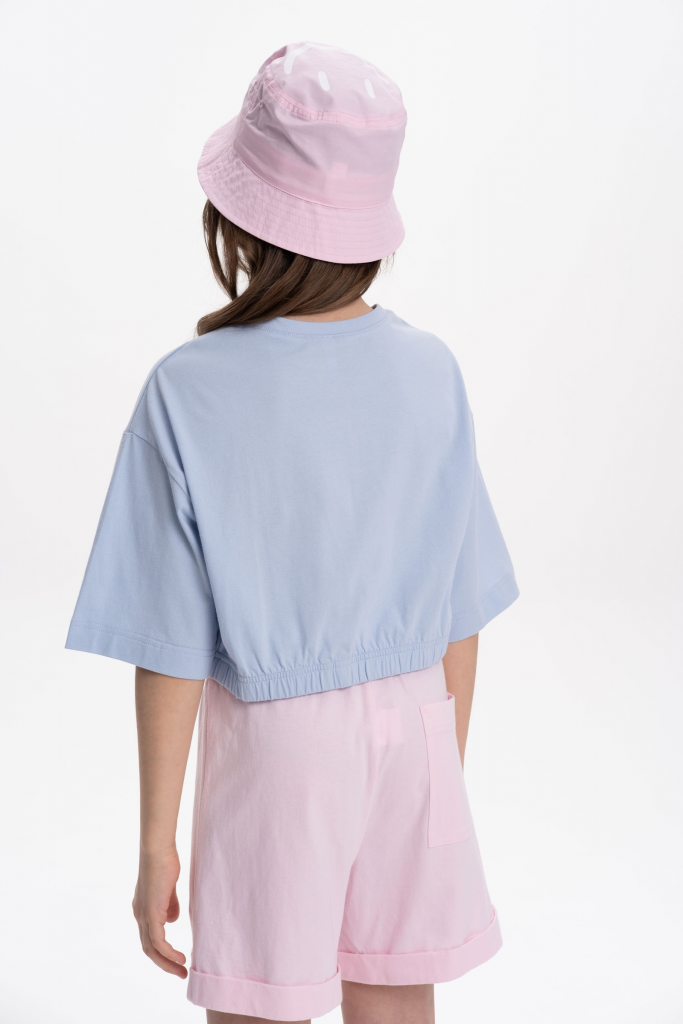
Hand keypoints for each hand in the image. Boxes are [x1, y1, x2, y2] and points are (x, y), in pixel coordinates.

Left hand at [132, 848, 187, 977]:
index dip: (162, 950)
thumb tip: (172, 920)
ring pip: (152, 949)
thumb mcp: (168, 888)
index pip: (150, 937)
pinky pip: (158, 941)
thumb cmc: (164, 862)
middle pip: (149, 949)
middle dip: (164, 963)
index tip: (177, 959)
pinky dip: (168, 953)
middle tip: (180, 972)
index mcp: (143, 909)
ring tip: (182, 969)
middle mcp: (140, 915)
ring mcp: (143, 915)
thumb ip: (170, 904)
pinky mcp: (151, 913)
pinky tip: (180, 957)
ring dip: (167, 962)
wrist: (157, 849)